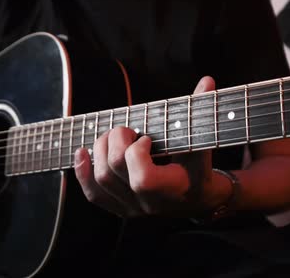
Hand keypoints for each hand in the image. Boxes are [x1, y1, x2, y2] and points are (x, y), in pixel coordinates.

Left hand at [74, 77, 214, 216]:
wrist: (199, 199)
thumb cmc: (200, 168)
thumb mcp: (203, 143)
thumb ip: (201, 113)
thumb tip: (207, 81)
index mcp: (171, 190)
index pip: (142, 178)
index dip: (136, 152)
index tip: (147, 138)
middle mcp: (149, 204)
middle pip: (114, 171)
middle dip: (115, 141)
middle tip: (127, 130)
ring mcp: (133, 208)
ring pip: (101, 180)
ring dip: (100, 150)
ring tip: (113, 137)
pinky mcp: (122, 208)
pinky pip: (95, 195)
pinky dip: (82, 172)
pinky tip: (81, 152)